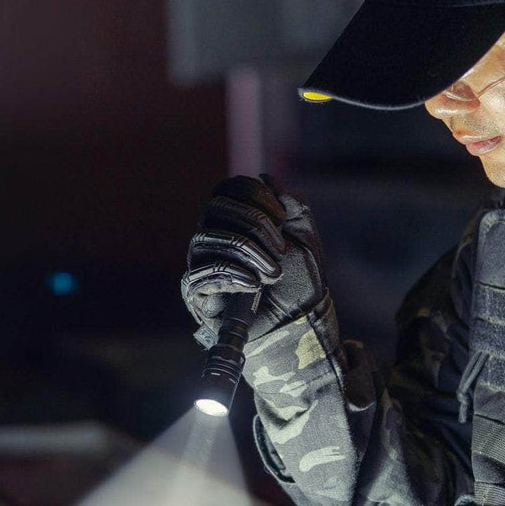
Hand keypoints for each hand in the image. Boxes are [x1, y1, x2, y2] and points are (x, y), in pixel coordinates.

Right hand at [182, 175, 326, 342]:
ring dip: (247, 251)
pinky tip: (254, 284)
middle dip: (253, 223)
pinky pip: (202, 274)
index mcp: (236, 220)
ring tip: (273, 273)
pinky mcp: (198, 291)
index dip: (255, 196)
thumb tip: (267, 179)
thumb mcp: (305, 239)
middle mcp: (214, 236)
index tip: (283, 219)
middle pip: (216, 207)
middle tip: (281, 250)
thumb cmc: (301, 285)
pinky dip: (231, 275)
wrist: (298, 326)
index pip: (229, 189)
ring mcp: (203, 262)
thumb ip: (293, 207)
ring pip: (208, 237)